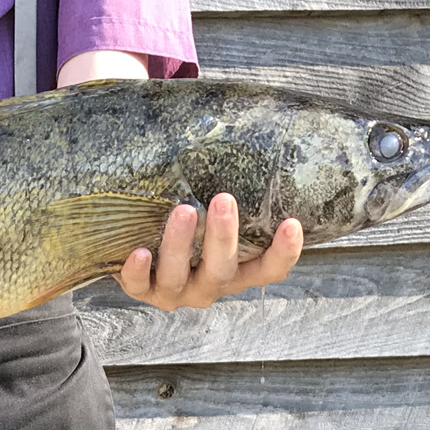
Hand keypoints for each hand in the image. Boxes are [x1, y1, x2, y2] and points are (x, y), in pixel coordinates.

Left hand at [115, 193, 302, 310]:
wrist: (140, 256)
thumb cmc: (187, 230)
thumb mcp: (210, 219)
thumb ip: (224, 198)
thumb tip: (234, 137)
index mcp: (235, 271)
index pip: (269, 269)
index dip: (283, 252)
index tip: (291, 222)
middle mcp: (209, 285)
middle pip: (223, 269)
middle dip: (223, 236)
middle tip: (224, 199)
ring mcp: (176, 292)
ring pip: (179, 275)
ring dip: (180, 244)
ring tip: (182, 211)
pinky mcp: (143, 292)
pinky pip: (139, 286)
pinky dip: (138, 270)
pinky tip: (139, 252)